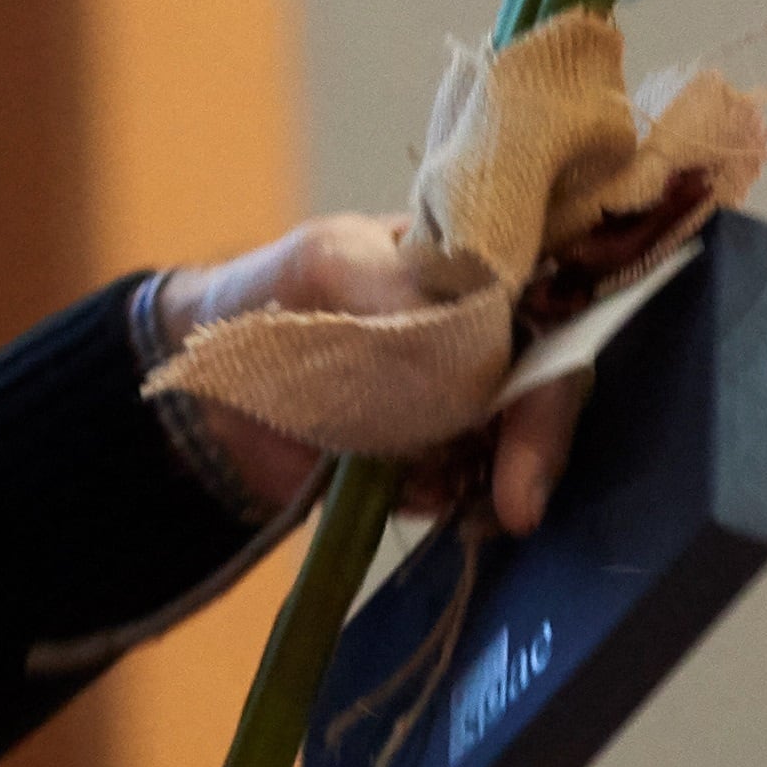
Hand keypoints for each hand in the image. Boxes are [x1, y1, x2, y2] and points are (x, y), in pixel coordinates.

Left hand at [149, 216, 593, 536]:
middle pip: (546, 385)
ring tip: (428, 483)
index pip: (550, 304)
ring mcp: (461, 403)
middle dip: (537, 442)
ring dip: (489, 474)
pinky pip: (463, 487)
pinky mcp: (433, 462)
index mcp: (474, 268)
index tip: (540, 410)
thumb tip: (472, 339)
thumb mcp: (330, 262)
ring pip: (510, 443)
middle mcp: (485, 335)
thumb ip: (398, 289)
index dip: (557, 357)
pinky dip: (445, 496)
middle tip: (517, 503)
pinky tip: (402, 490)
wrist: (209, 385)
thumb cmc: (274, 291)